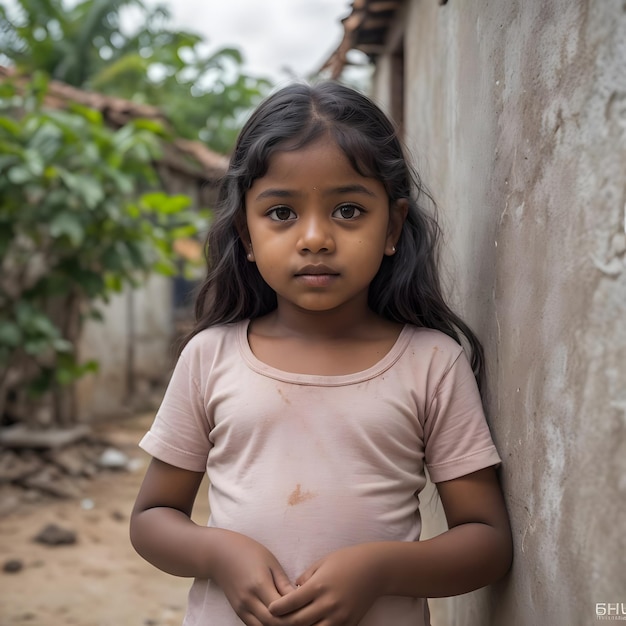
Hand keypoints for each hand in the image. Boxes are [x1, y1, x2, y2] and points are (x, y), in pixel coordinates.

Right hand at [211, 531, 295, 625]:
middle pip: (272, 623)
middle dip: (289, 623)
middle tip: (304, 617)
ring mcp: (241, 608)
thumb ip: (283, 582)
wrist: (220, 554)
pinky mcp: (238, 612)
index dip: (295, 612)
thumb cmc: (249, 552)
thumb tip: (300, 597)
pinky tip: (278, 620)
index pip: (280, 609)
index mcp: (259, 584)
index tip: (308, 608)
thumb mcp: (270, 561)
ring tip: (293, 620)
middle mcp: (248, 600)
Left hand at [268, 544, 383, 625]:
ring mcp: (339, 617)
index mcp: (319, 586)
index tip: (269, 609)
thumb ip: (306, 577)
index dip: (277, 608)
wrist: (376, 569)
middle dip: (284, 623)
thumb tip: (293, 590)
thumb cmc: (347, 560)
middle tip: (275, 620)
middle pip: (298, 622)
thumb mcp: (323, 563)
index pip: (291, 602)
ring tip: (293, 625)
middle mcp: (328, 604)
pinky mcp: (349, 624)